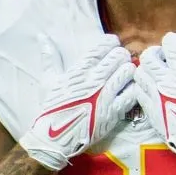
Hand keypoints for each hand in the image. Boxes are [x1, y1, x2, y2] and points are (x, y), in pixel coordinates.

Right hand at [19, 34, 135, 170]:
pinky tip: (127, 89)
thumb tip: (42, 36)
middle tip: (118, 60)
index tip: (111, 44)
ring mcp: (107, 96)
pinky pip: (133, 93)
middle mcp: (95, 80)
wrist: (55, 138)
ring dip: (128, 70)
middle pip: (120, 56)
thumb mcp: (48, 80)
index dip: (111, 42)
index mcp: (79, 70)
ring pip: (129, 71)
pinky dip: (133, 88)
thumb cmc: (51, 108)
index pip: (103, 46)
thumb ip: (49, 57)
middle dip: (120, 55)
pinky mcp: (115, 112)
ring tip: (124, 74)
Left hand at [134, 33, 175, 171]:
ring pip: (139, 72)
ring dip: (146, 68)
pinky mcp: (149, 109)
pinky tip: (150, 89)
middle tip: (163, 57)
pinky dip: (141, 86)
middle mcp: (164, 81)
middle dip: (155, 52)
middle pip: (148, 56)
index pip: (170, 44)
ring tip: (155, 72)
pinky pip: (137, 91)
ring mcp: (154, 95)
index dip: (173, 39)